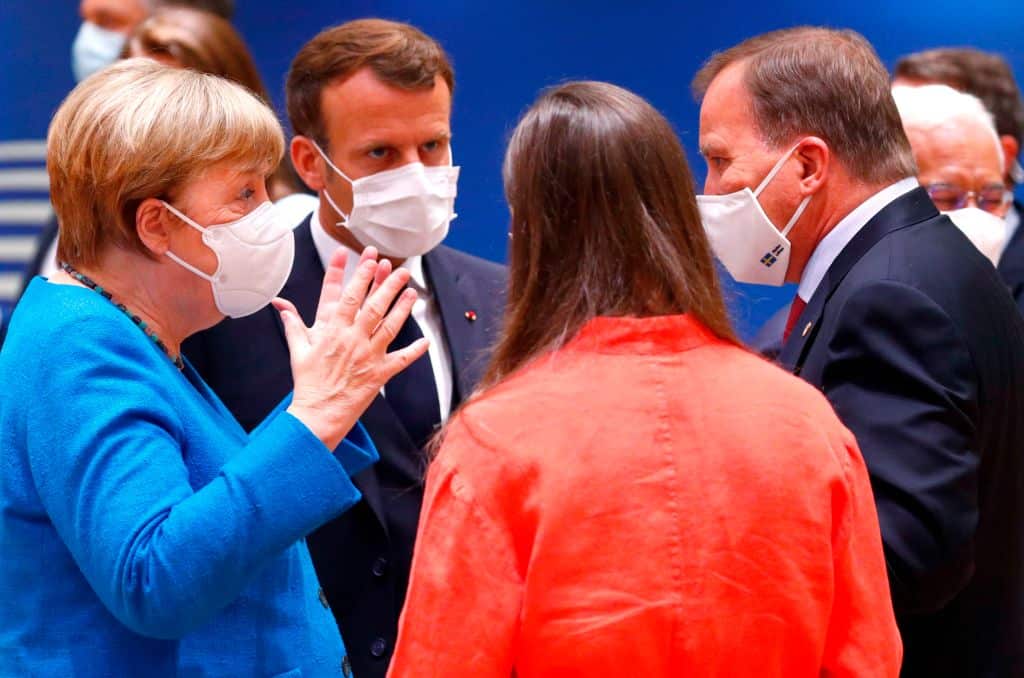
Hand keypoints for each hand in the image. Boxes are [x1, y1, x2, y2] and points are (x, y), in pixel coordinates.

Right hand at [273, 246, 428, 450]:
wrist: (318, 414)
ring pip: (389, 325)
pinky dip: (414, 350)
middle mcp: (351, 339)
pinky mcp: (379, 373)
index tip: (354, 253)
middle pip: (370, 304)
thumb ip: (293, 324)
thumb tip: (280, 305)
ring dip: (401, 306)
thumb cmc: (308, 382)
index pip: (339, 295)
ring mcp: (367, 355)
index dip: (346, 272)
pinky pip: (401, 359)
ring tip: (411, 290)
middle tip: (395, 265)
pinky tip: (424, 339)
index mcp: (330, 331)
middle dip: (383, 282)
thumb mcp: (297, 350)